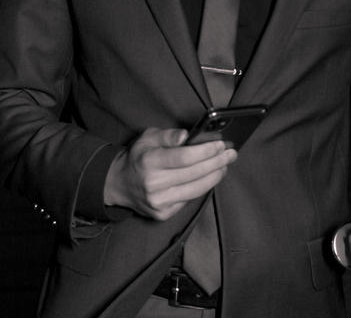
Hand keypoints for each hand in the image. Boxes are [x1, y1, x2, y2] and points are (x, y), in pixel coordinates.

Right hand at [103, 127, 236, 220]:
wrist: (119, 184)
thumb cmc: (138, 157)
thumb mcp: (148, 138)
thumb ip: (168, 135)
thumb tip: (187, 136)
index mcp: (149, 162)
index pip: (184, 157)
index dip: (206, 151)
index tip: (221, 145)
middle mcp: (154, 184)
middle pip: (194, 174)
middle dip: (217, 163)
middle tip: (231, 154)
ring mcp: (159, 202)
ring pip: (196, 190)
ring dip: (215, 176)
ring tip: (224, 165)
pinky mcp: (163, 214)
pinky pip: (189, 199)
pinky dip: (202, 187)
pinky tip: (210, 177)